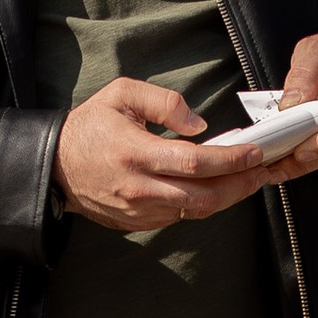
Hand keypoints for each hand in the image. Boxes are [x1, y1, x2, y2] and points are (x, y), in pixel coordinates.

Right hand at [54, 78, 271, 231]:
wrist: (55, 166)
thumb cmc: (90, 126)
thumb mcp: (122, 94)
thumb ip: (164, 102)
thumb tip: (199, 126)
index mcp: (136, 153)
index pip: (195, 163)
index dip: (230, 160)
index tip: (255, 153)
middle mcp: (139, 188)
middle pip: (204, 196)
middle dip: (240, 185)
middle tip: (262, 171)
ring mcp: (139, 211)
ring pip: (195, 210)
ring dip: (227, 197)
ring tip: (248, 180)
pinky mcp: (138, 223)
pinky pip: (180, 216)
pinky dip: (202, 203)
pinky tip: (216, 188)